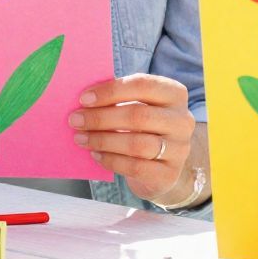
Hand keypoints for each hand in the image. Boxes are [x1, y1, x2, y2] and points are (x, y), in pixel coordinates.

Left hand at [68, 74, 197, 203]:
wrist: (163, 167)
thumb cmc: (144, 129)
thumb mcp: (138, 107)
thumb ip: (119, 99)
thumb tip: (84, 99)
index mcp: (174, 94)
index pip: (142, 85)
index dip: (111, 91)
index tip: (83, 98)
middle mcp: (182, 120)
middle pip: (138, 115)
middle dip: (101, 118)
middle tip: (75, 120)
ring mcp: (179, 149)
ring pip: (136, 143)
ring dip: (103, 140)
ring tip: (81, 138)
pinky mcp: (169, 174)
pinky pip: (135, 167)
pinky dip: (111, 160)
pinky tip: (95, 155)